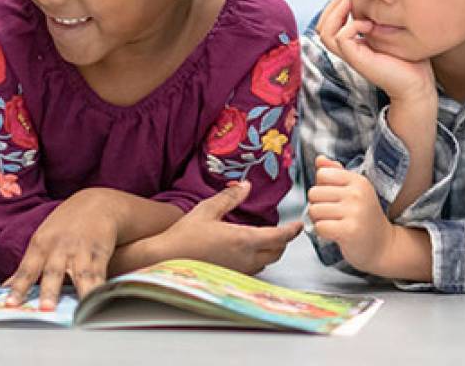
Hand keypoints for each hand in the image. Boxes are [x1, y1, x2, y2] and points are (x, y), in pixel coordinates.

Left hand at [5, 189, 119, 309]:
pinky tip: (99, 300)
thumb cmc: (65, 224)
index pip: (27, 269)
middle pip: (53, 272)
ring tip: (81, 311)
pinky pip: (100, 274)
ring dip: (80, 293)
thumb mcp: (43, 238)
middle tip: (46, 309)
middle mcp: (60, 247)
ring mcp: (82, 250)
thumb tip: (7, 286)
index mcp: (41, 244)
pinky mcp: (101, 253)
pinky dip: (100, 288)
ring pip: (81, 275)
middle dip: (50, 291)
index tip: (11, 304)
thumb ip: (28, 264)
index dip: (19, 287)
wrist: (97, 202)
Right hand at [156, 183, 301, 275]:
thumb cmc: (185, 235)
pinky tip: (245, 250)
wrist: (166, 259)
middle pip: (277, 252)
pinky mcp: (231, 278)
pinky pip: (253, 268)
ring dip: (270, 250)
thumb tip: (245, 186)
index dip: (291, 231)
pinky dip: (257, 258)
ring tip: (265, 238)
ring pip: (266, 262)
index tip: (298, 225)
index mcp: (244, 240)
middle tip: (282, 229)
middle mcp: (246, 258)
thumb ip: (229, 198)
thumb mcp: (207, 210)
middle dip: (283, 241)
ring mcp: (239, 271)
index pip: (278, 237)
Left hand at [307, 156, 394, 275]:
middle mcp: (357, 194)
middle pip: (314, 193)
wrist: (383, 246)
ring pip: (314, 210)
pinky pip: (319, 227)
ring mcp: (354, 212)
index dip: (321, 187)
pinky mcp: (350, 231)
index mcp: (357, 180)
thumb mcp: (353, 190)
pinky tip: (335, 234)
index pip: (322, 174)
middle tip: (332, 214)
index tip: (333, 198)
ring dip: (319, 220)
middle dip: (317, 205)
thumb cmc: (363, 216)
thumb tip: (319, 159)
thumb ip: (335, 173)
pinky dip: (322, 232)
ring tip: (333, 223)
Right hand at [316, 0, 435, 103]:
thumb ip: (377, 20)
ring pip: (324, 33)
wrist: (418, 84)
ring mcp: (350, 56)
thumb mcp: (390, 33)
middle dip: (332, 6)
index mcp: (352, 44)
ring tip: (352, 4)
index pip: (327, 23)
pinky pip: (341, 38)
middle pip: (320, 27)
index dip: (334, 6)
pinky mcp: (357, 60)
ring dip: (336, 13)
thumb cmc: (409, 59)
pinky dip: (351, 26)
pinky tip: (368, 24)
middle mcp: (347, 50)